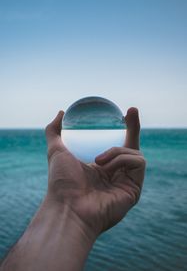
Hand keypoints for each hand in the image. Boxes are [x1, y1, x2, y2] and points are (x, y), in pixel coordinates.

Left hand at [45, 107, 145, 238]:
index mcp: (101, 166)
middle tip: (131, 110)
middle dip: (134, 126)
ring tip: (99, 160)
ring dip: (116, 150)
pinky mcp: (135, 188)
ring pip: (133, 152)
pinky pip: (137, 162)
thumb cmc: (61, 182)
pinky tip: (107, 168)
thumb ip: (54, 131)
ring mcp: (126, 180)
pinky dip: (122, 159)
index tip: (124, 112)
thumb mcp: (56, 151)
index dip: (122, 128)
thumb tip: (61, 113)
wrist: (68, 207)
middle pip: (131, 145)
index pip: (116, 143)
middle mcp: (115, 173)